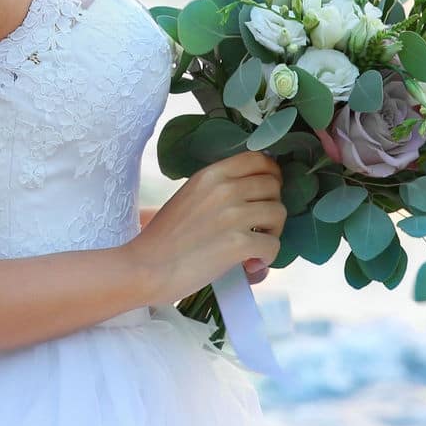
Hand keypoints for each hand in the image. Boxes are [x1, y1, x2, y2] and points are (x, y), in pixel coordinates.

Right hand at [129, 151, 283, 305]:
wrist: (146, 267)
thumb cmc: (164, 237)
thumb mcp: (189, 197)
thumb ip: (218, 190)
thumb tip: (253, 198)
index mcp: (211, 174)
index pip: (259, 158)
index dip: (271, 175)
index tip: (267, 193)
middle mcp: (225, 188)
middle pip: (274, 185)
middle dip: (272, 207)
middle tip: (259, 227)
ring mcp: (233, 215)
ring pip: (279, 213)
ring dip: (273, 233)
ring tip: (255, 247)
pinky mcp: (238, 243)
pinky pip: (273, 245)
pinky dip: (267, 258)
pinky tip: (250, 265)